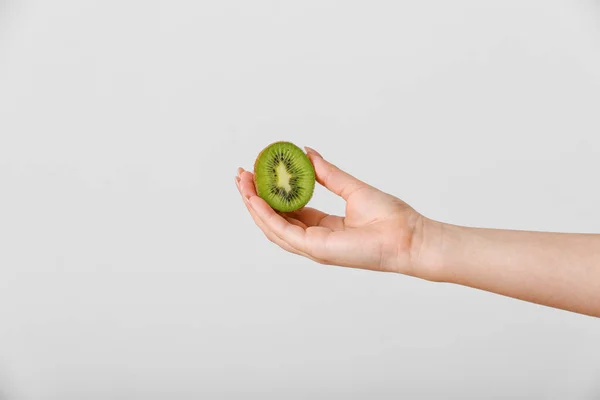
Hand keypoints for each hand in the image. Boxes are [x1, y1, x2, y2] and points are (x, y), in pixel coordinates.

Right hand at [235, 147, 439, 279]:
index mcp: (323, 227)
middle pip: (275, 220)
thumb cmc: (390, 217)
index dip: (270, 194)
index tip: (257, 173)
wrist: (408, 237)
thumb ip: (327, 173)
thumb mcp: (351, 188)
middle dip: (255, 199)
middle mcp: (314, 239)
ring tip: (241, 183)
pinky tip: (254, 198)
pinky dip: (266, 215)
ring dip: (254, 206)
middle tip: (241, 176)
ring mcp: (313, 247)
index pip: (289, 211)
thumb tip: (307, 152)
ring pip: (273, 227)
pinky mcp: (315, 248)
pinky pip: (283, 231)